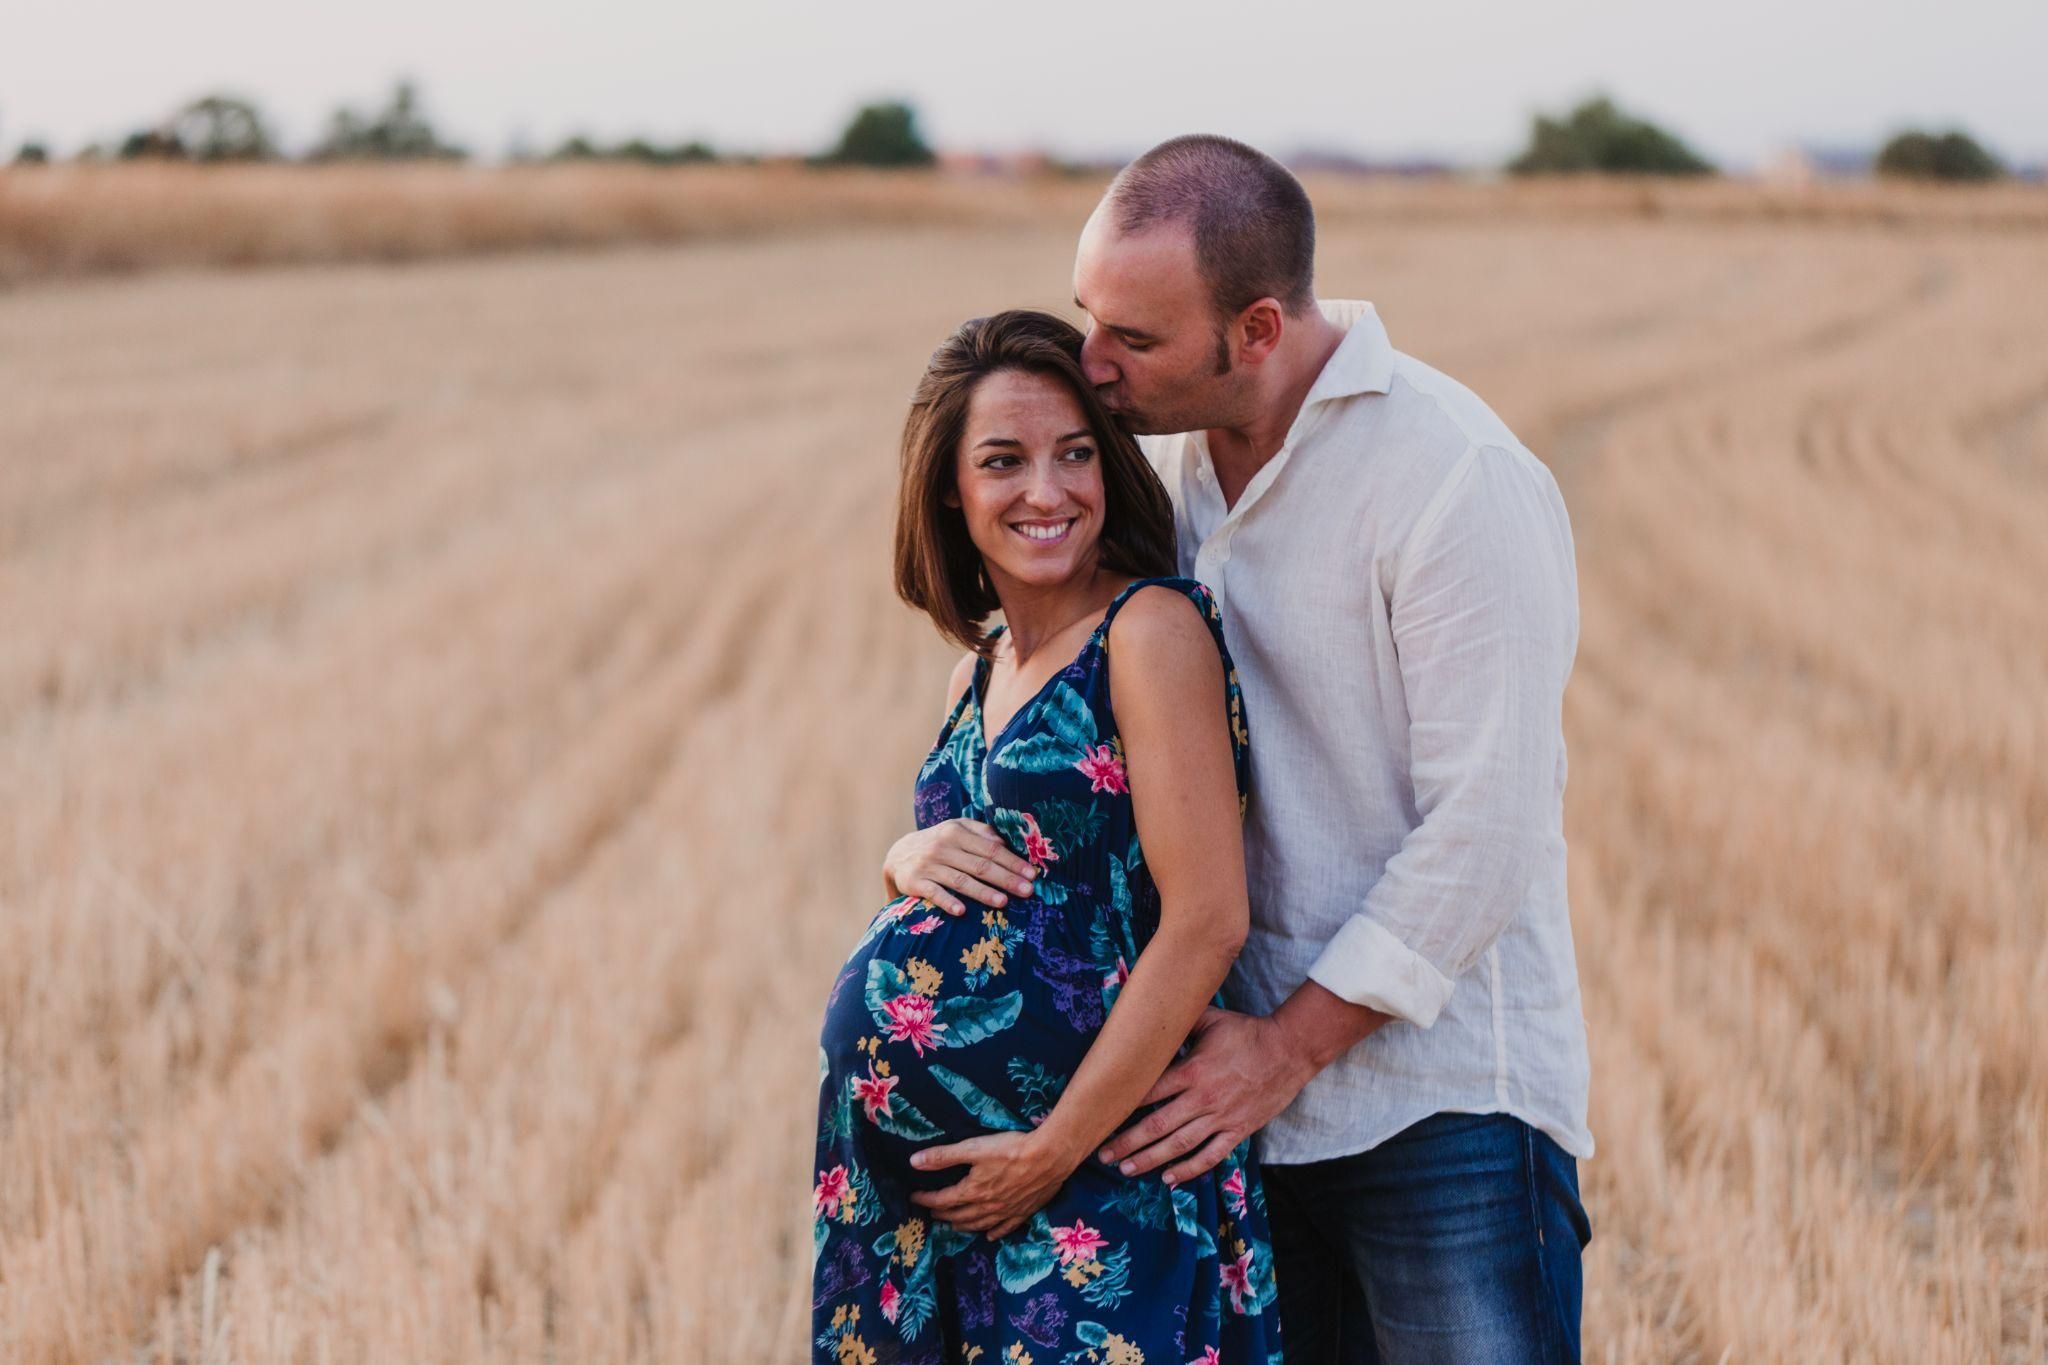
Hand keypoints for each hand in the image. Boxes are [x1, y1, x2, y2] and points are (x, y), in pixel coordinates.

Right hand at [883, 819, 1036, 916]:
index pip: (991, 848)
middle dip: (1006, 879)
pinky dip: (947, 902)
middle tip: (1027, 891)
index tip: (1031, 874)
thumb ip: (981, 832)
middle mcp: (943, 847)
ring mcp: (928, 865)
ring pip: (961, 880)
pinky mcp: (915, 882)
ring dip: (983, 892)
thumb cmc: (939, 842)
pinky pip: (934, 893)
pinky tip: (962, 912)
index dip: (1012, 862)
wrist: (898, 854)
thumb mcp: (956, 829)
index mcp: (957, 832)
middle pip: (980, 865)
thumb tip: (1005, 842)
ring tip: (1004, 902)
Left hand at [906, 1130, 1075, 1238]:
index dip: (926, 1199)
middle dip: (942, 1214)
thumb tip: (914, 1162)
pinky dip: (994, 1232)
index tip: (914, 1198)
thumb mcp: (973, 1148)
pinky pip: (1005, 1228)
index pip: (942, 1199)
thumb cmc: (1011, 1149)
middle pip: (959, 1215)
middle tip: (932, 1212)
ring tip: (953, 1225)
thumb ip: (943, 1156)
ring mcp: (1006, 1212)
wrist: (1049, 1157)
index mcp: (972, 1191)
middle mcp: (987, 1206)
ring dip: (963, 1225)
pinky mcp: (1023, 1212)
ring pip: (979, 1224)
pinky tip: (990, 1235)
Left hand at [1094, 1007, 1314, 1185]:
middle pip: (1157, 1125)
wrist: (1289, 1050)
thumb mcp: (1210, 1020)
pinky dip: (1189, 1169)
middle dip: (1127, 1142)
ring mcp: (1221, 1117)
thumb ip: (1180, 1024)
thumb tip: (1150, 1018)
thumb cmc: (1247, 1032)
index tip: (1101, 1116)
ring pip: (1179, 1145)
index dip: (1123, 1107)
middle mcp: (1203, 1098)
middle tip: (1103, 1154)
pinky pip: (1210, 1155)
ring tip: (1127, 1169)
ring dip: (1150, 1159)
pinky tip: (1169, 1178)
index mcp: (1192, 1070)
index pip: (1149, 1093)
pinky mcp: (1238, 1130)